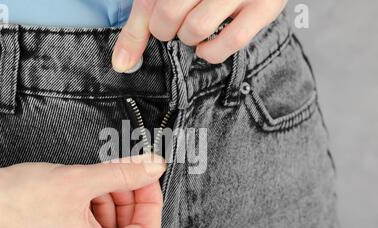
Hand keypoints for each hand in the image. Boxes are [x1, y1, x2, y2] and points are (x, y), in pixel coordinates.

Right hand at [0, 119, 165, 227]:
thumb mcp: (81, 180)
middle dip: (128, 198)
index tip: (148, 179)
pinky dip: (92, 211)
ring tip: (97, 179)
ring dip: (109, 202)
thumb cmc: (18, 198)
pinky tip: (82, 191)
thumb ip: (124, 173)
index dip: (151, 203)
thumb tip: (153, 168)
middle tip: (124, 172)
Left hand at [112, 0, 287, 70]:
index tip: (154, 31)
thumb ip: (140, 25)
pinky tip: (206, 48)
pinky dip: (211, 52)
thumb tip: (121, 64)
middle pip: (168, 15)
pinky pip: (231, 41)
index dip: (148, 25)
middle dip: (167, 31)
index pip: (149, 4)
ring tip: (193, 31)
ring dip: (189, 40)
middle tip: (176, 25)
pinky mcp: (263, 6)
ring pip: (197, 28)